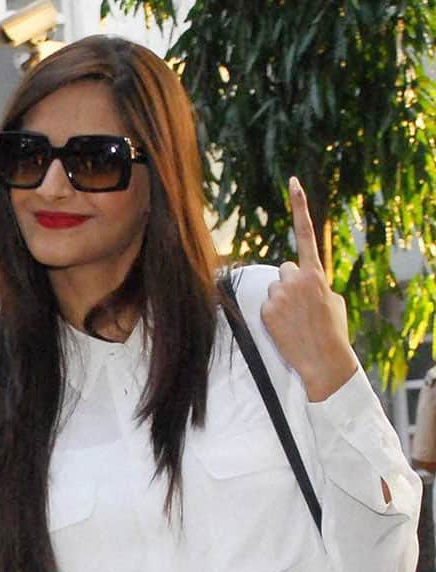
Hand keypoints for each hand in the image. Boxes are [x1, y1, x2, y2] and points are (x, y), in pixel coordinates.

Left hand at [260, 177, 357, 401]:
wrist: (324, 360)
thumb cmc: (333, 331)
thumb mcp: (334, 301)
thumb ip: (318, 283)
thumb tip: (305, 279)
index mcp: (317, 274)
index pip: (306, 233)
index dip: (299, 206)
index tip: (294, 182)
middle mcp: (297, 278)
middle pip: (284, 269)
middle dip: (290, 283)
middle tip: (301, 306)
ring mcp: (280, 294)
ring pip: (274, 287)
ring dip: (281, 299)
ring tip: (294, 319)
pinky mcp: (266, 309)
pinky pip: (266, 303)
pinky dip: (273, 314)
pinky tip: (285, 326)